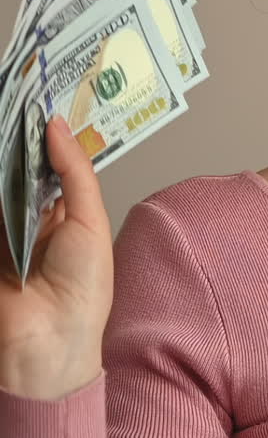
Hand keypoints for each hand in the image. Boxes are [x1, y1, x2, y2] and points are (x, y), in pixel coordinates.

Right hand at [0, 115, 112, 399]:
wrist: (49, 338)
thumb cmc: (83, 285)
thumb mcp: (89, 220)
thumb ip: (74, 171)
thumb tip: (56, 123)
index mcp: (62, 212)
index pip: (46, 164)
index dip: (41, 136)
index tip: (33, 99)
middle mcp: (28, 217)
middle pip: (15, 170)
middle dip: (14, 141)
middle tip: (12, 99)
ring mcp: (1, 229)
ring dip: (2, 160)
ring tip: (3, 115)